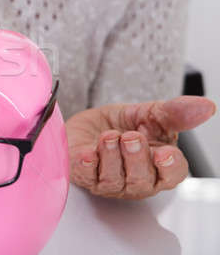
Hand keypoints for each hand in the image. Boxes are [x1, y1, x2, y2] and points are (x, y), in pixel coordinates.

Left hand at [67, 96, 215, 198]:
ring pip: (113, 179)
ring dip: (111, 155)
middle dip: (136, 158)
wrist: (89, 124)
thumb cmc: (122, 126)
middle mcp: (135, 180)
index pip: (171, 175)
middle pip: (141, 180)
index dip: (169, 167)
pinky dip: (86, 164)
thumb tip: (205, 106)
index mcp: (158, 167)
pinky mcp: (83, 176)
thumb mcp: (151, 115)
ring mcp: (108, 182)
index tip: (164, 154)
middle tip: (131, 137)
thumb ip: (175, 113)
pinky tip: (87, 154)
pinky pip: (85, 175)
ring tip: (109, 136)